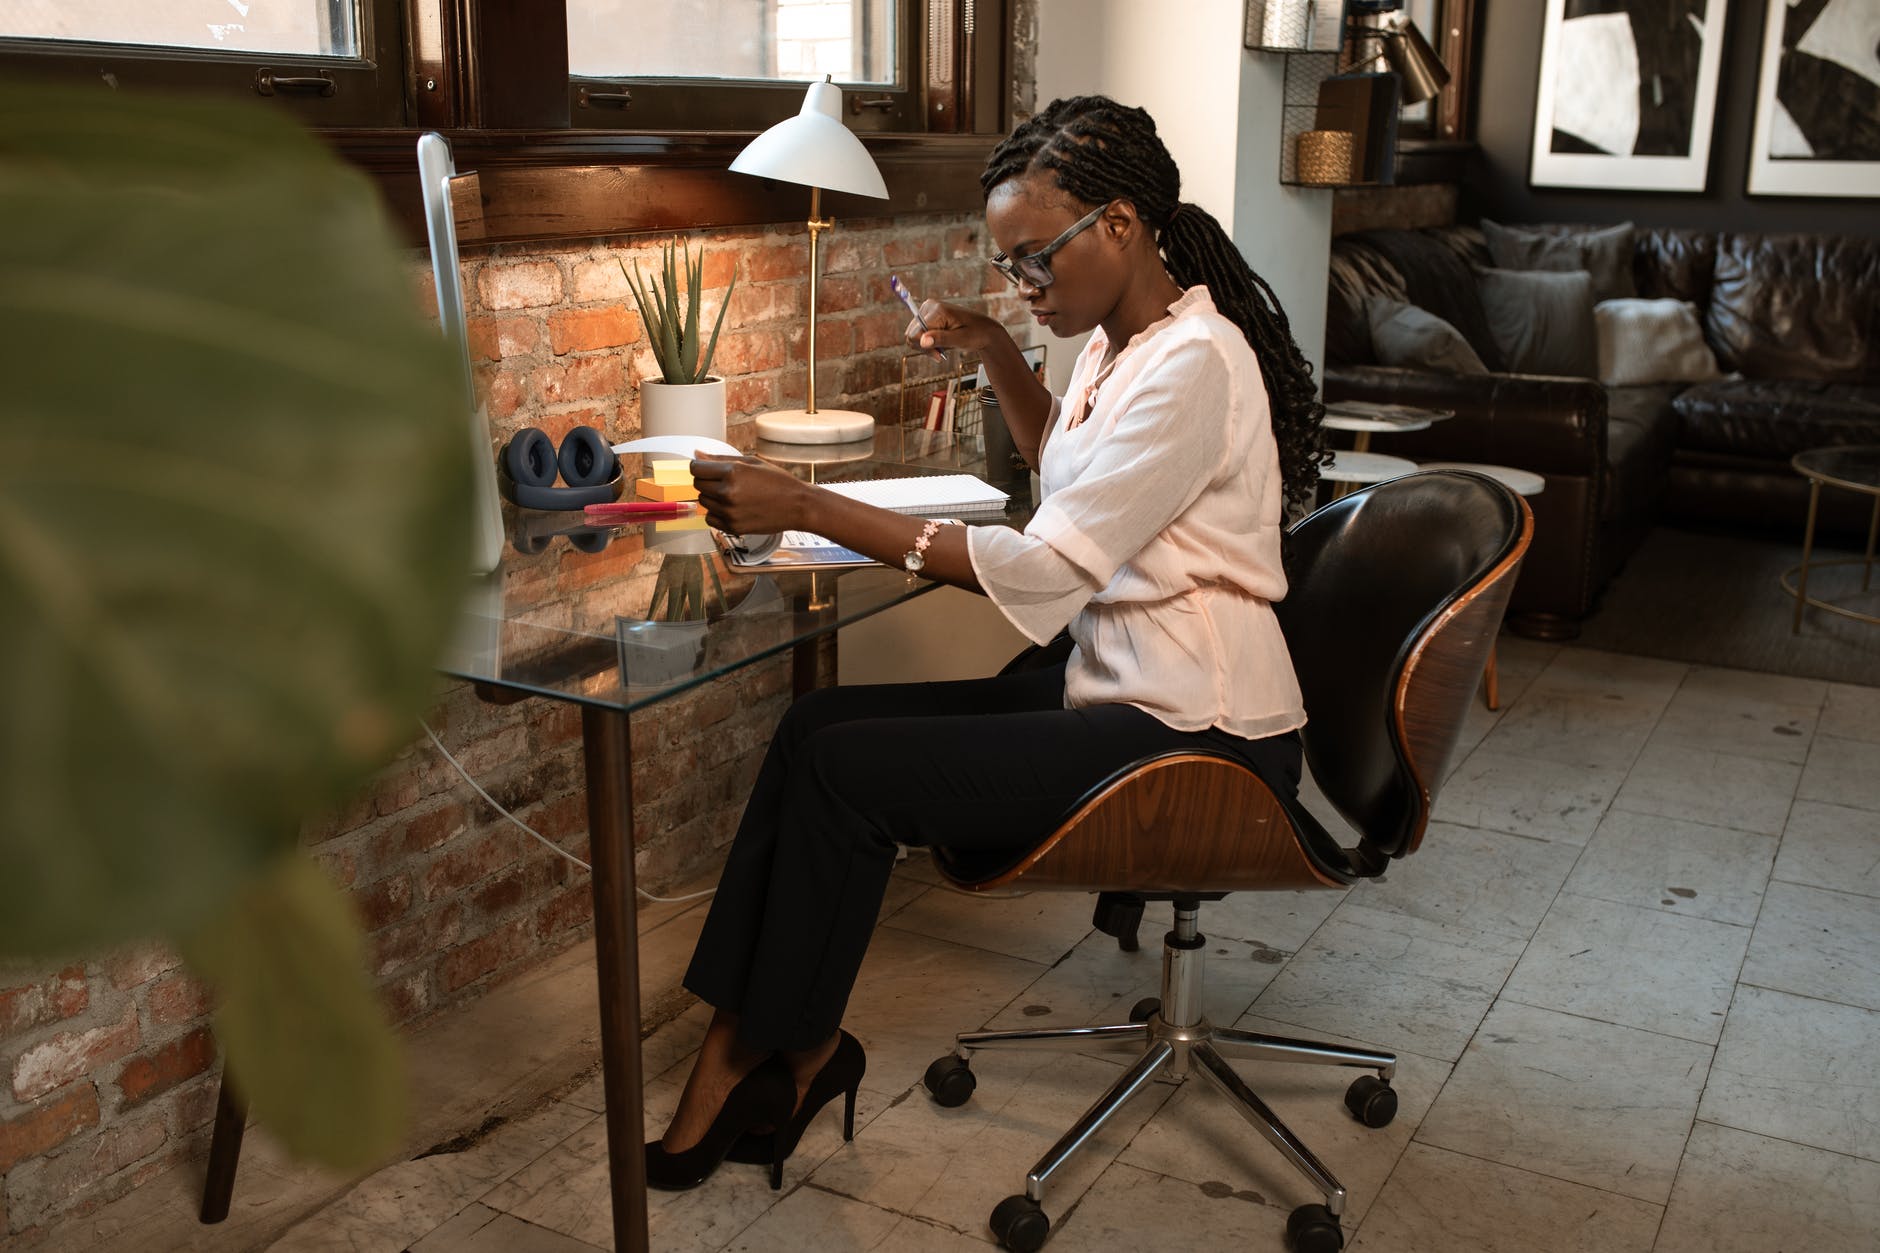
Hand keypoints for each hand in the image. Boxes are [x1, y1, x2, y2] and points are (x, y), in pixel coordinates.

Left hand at [689, 453, 812, 536]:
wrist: (797, 506)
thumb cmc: (777, 481)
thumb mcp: (751, 462)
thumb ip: (721, 459)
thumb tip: (697, 454)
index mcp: (732, 472)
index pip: (696, 468)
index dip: (699, 467)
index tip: (706, 469)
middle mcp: (727, 492)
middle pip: (698, 485)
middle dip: (706, 481)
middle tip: (724, 482)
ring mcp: (729, 512)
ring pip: (703, 502)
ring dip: (712, 497)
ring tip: (732, 495)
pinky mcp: (732, 527)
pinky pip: (710, 519)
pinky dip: (717, 513)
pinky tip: (732, 508)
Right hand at [904, 300, 1005, 356]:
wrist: (984, 330)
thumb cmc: (976, 334)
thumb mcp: (961, 339)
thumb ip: (941, 339)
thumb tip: (922, 341)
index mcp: (937, 310)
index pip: (915, 333)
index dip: (924, 348)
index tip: (938, 356)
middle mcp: (928, 306)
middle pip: (911, 334)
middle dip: (924, 348)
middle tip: (940, 354)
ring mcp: (927, 310)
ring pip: (912, 335)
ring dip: (926, 346)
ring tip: (943, 348)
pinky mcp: (927, 316)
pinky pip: (918, 334)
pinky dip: (927, 343)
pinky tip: (940, 344)